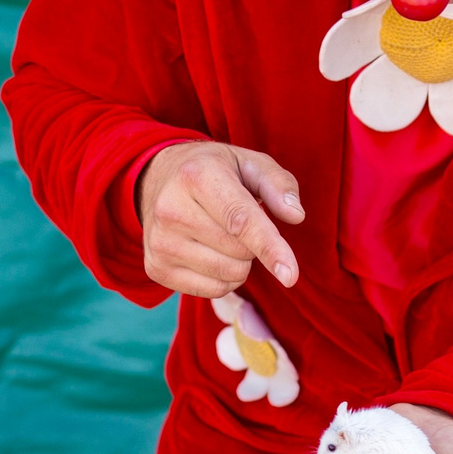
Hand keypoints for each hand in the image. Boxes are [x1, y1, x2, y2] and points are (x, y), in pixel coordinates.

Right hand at [137, 141, 302, 295]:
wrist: (158, 179)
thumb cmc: (215, 172)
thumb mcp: (249, 163)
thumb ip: (278, 184)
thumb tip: (296, 215)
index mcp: (197, 176)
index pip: (240, 221)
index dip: (269, 248)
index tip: (290, 276)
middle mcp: (171, 210)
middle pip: (240, 252)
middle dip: (253, 243)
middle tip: (236, 220)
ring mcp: (160, 243)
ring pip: (229, 275)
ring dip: (241, 262)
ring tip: (222, 234)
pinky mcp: (156, 268)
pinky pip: (213, 291)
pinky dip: (225, 278)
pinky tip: (210, 252)